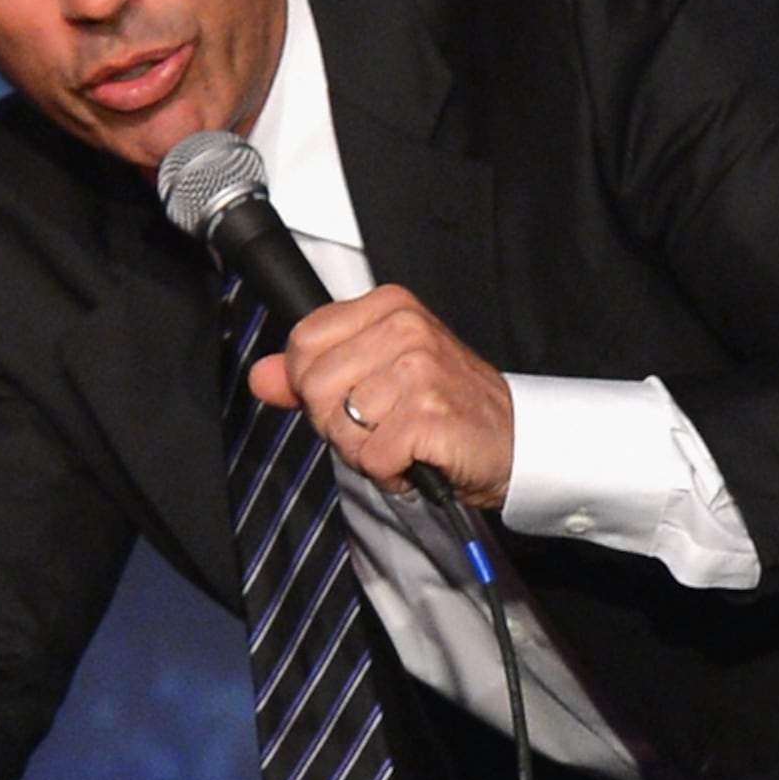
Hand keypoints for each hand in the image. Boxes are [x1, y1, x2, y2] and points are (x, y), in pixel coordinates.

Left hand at [254, 283, 516, 503]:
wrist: (517, 442)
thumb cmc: (450, 408)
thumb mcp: (379, 376)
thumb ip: (312, 375)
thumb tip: (261, 377)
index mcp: (390, 306)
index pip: (303, 342)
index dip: (315, 386)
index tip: (356, 397)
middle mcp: (405, 328)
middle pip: (314, 386)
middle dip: (339, 422)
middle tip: (384, 425)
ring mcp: (418, 369)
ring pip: (339, 425)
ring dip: (366, 451)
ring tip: (404, 441)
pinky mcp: (427, 414)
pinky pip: (370, 457)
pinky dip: (390, 473)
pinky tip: (416, 459)